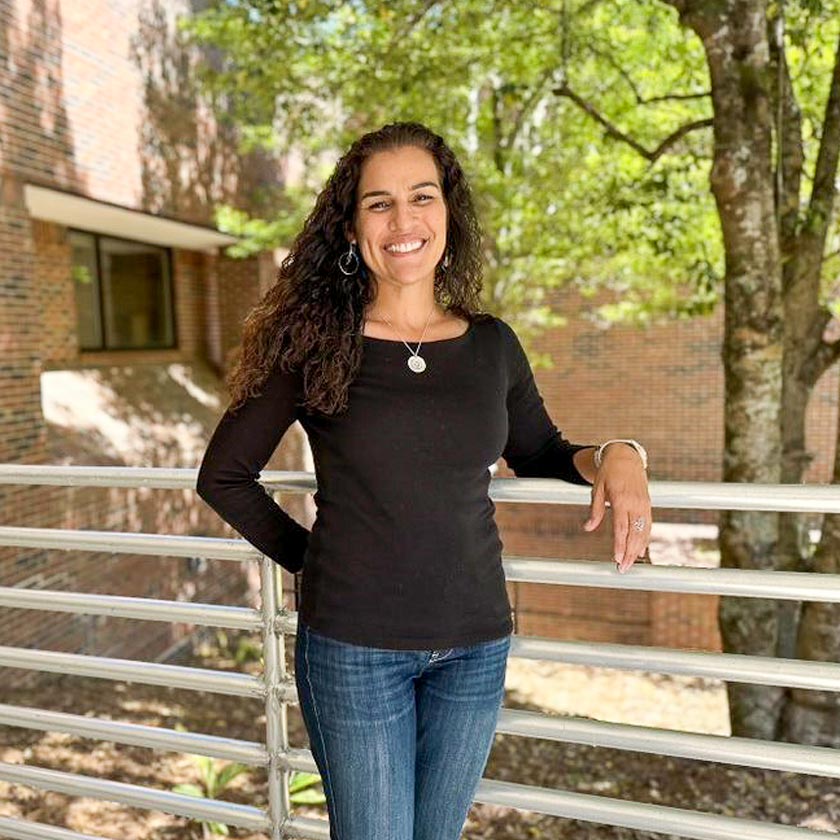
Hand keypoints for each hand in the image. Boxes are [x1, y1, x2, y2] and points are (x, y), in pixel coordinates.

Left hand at [581, 445, 651, 572]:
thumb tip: (588, 528)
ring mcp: (644, 505)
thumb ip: (595, 510)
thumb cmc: (609, 472)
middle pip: (635, 533)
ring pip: (644, 532)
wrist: (626, 457)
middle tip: (623, 568)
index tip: (617, 558)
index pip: (621, 527)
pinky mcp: (648, 505)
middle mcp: (636, 504)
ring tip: (631, 564)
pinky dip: (645, 539)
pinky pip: (648, 526)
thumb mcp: (597, 488)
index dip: (620, 544)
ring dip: (639, 549)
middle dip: (630, 553)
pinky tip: (641, 551)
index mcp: (621, 499)